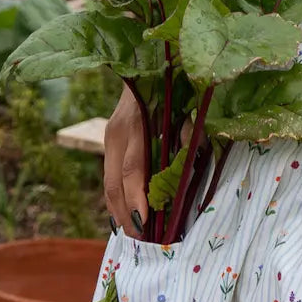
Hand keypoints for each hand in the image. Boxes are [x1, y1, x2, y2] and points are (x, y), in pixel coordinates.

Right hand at [102, 90, 191, 237]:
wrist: (144, 62)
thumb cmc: (173, 84)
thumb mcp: (185, 105)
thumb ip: (189, 133)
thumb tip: (192, 163)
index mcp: (136, 124)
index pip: (133, 170)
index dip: (137, 198)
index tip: (145, 223)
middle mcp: (116, 133)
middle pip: (114, 184)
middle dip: (126, 215)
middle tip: (141, 240)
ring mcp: (109, 137)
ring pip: (108, 184)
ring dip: (119, 212)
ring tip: (135, 235)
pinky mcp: (109, 140)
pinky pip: (109, 177)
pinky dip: (117, 199)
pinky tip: (125, 217)